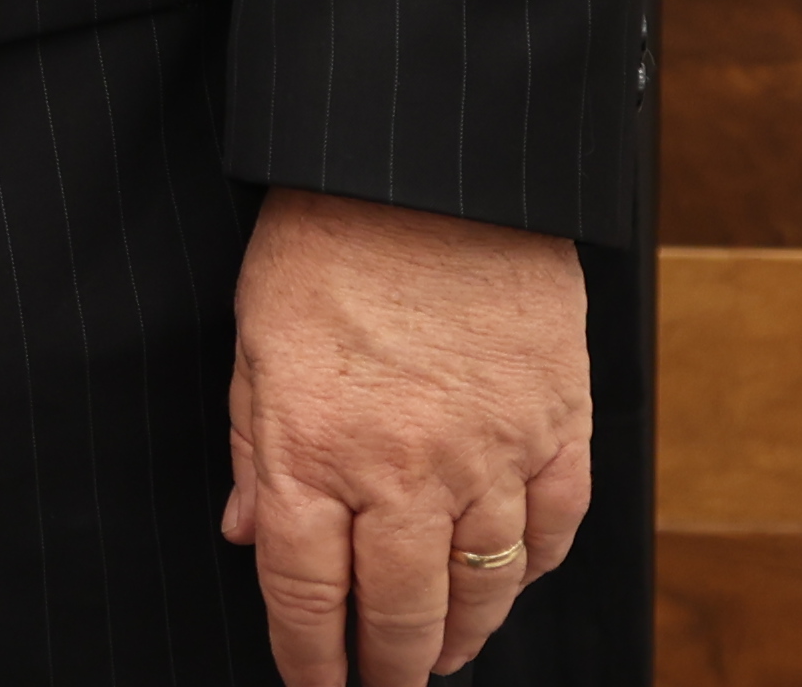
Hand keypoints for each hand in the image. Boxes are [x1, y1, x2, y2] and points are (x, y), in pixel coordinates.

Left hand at [221, 186, 592, 685]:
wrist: (430, 166)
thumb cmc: (328, 238)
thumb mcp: (255, 339)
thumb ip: (250, 445)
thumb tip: (244, 535)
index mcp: (312, 450)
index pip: (308, 596)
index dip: (311, 659)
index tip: (314, 686)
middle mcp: (403, 469)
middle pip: (402, 611)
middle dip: (390, 669)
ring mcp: (490, 454)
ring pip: (484, 586)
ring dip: (462, 635)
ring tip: (444, 654)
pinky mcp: (557, 425)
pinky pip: (555, 529)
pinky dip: (533, 570)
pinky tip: (510, 581)